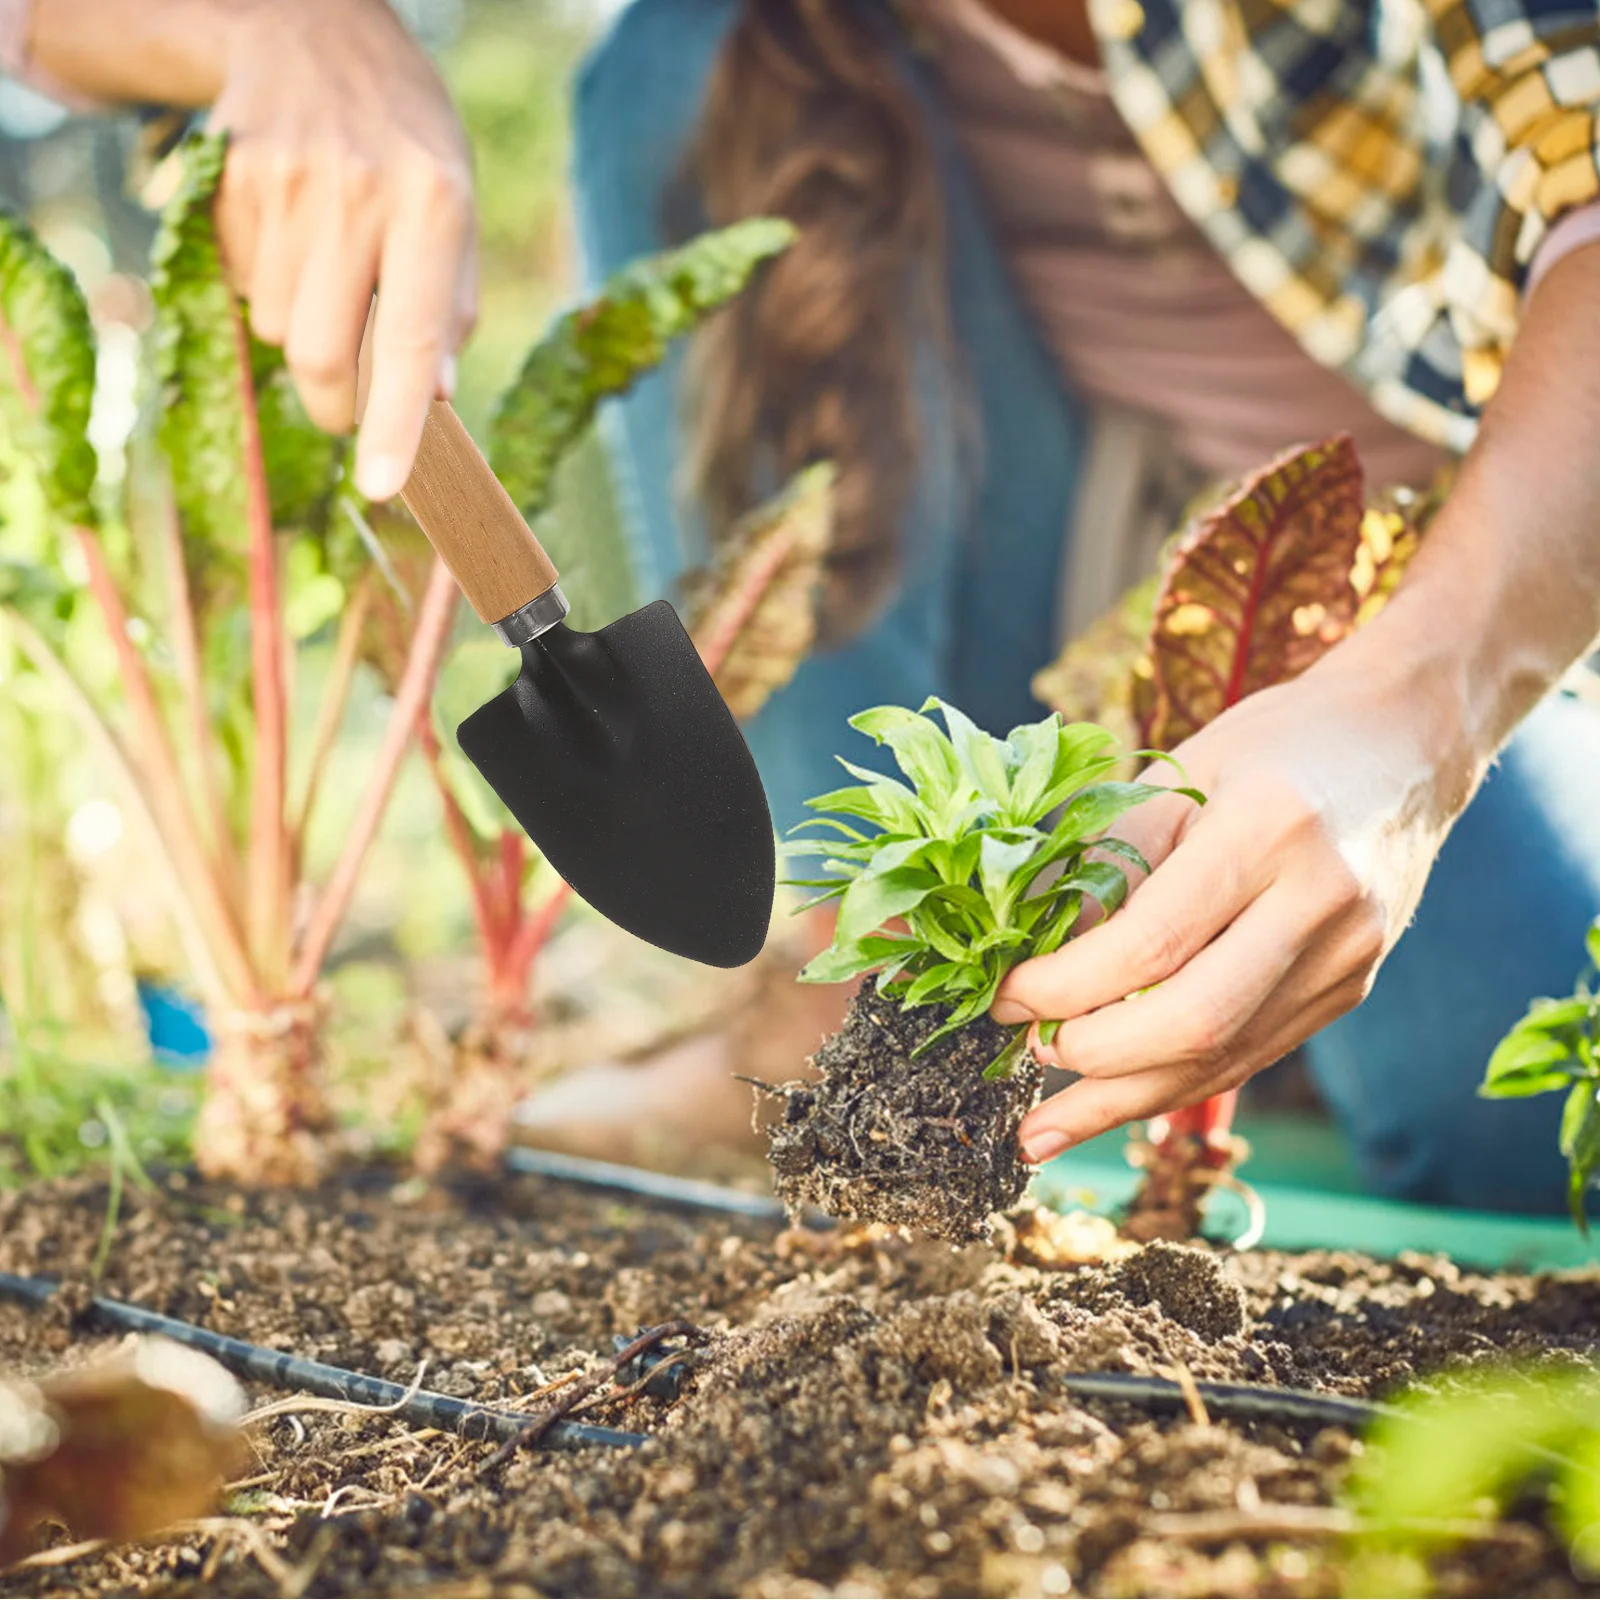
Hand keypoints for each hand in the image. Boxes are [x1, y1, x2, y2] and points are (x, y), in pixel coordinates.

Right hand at [207, 0, 475, 498]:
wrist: (312, 31)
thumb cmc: (406, 141)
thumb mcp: (458, 210)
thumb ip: (452, 308)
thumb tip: (435, 401)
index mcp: (433, 204)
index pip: (410, 340)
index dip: (396, 423)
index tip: (382, 486)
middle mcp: (358, 193)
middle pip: (324, 353)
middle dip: (335, 405)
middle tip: (348, 412)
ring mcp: (284, 183)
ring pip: (279, 326)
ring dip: (304, 332)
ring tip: (329, 276)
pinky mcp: (232, 180)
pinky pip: (246, 284)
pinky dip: (270, 287)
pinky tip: (294, 237)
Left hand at [991, 653, 1470, 1164]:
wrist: (1403, 743)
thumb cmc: (1268, 747)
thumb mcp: (1173, 775)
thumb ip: (1103, 864)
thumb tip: (1024, 954)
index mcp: (1269, 828)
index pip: (1150, 943)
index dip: (1064, 987)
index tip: (1004, 999)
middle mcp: (1322, 902)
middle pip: (1194, 1021)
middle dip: (1094, 1056)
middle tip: (1026, 1053)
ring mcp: (1348, 956)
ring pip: (1224, 1059)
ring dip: (1124, 1102)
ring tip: (1045, 1132)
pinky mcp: (1349, 989)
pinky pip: (1248, 1054)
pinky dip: (1173, 1083)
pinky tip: (1115, 1103)